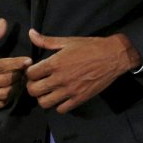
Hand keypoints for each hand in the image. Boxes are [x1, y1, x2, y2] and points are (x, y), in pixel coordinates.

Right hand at [0, 18, 31, 109]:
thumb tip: (4, 22)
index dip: (15, 63)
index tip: (28, 60)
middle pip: (3, 81)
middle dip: (17, 75)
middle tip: (25, 70)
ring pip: (2, 94)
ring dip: (15, 87)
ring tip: (19, 79)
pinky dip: (7, 97)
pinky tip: (10, 90)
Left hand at [25, 31, 139, 113]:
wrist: (113, 56)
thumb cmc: (89, 47)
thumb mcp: (67, 41)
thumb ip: (46, 41)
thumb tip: (31, 33)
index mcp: (55, 63)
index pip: (30, 74)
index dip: (29, 72)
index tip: (34, 71)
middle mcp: (59, 79)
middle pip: (34, 91)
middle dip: (32, 86)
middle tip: (38, 82)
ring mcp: (69, 91)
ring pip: (44, 103)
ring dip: (43, 97)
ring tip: (48, 91)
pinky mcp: (80, 99)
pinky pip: (61, 109)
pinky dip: (58, 105)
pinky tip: (61, 97)